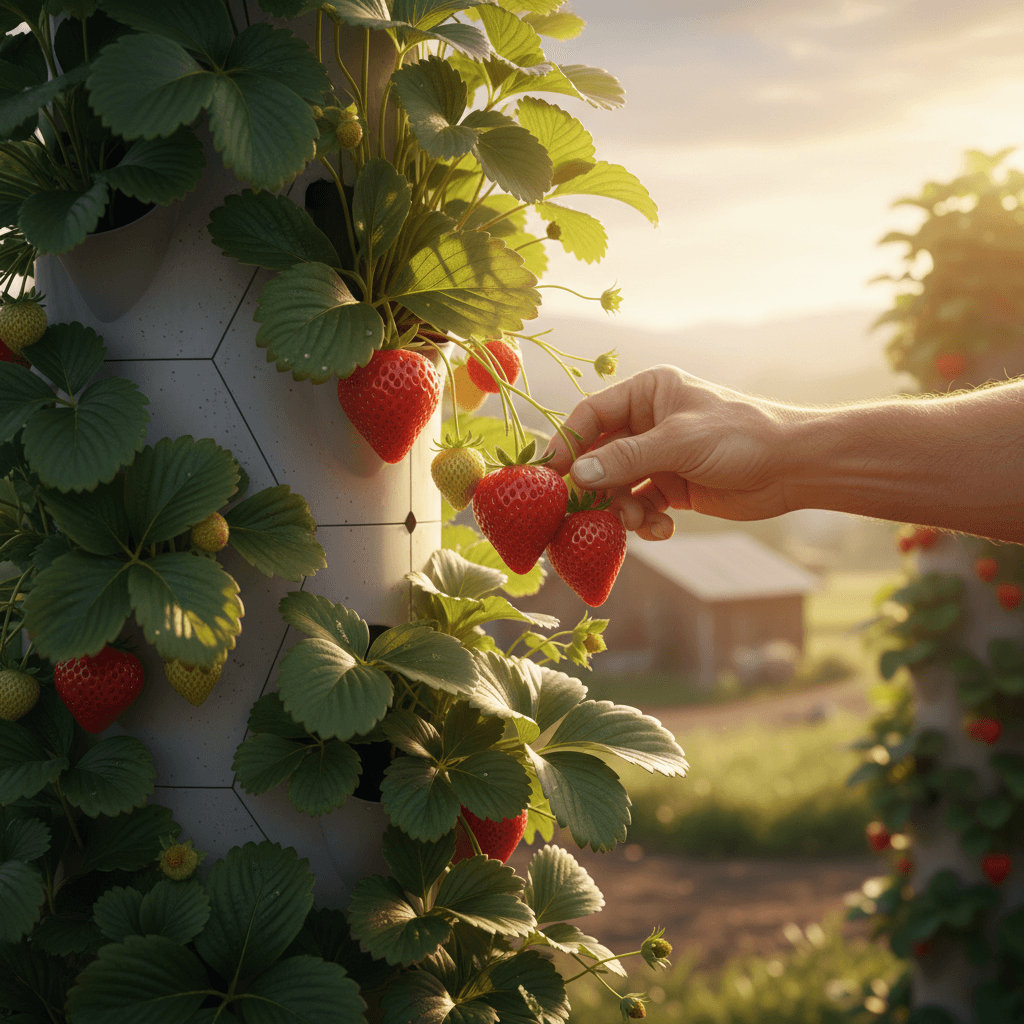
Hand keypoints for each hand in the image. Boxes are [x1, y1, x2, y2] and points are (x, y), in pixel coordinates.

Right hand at [544, 365, 796, 540]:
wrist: (793, 468)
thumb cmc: (741, 436)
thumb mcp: (680, 442)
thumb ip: (626, 458)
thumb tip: (577, 475)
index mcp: (647, 393)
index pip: (591, 415)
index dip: (567, 443)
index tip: (549, 475)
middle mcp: (647, 422)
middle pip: (598, 456)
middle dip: (595, 486)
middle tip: (581, 514)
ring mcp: (658, 456)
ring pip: (616, 486)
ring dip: (622, 508)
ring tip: (641, 520)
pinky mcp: (671, 487)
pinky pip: (640, 506)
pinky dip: (645, 521)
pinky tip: (663, 528)